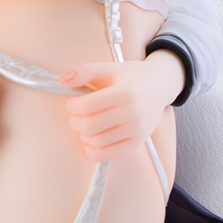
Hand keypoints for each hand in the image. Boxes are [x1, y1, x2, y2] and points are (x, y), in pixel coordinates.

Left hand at [59, 50, 184, 159]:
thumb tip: (62, 80)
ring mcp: (137, 130)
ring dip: (83, 136)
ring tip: (84, 125)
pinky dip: (95, 153)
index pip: (87, 106)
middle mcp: (133, 113)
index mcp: (125, 92)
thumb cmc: (132, 76)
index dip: (72, 106)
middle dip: (75, 122)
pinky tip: (85, 146)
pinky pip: (112, 154)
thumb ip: (85, 71)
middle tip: (76, 115)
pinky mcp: (138, 141)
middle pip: (90, 126)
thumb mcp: (110, 68)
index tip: (72, 102)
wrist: (160, 85)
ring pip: (98, 142)